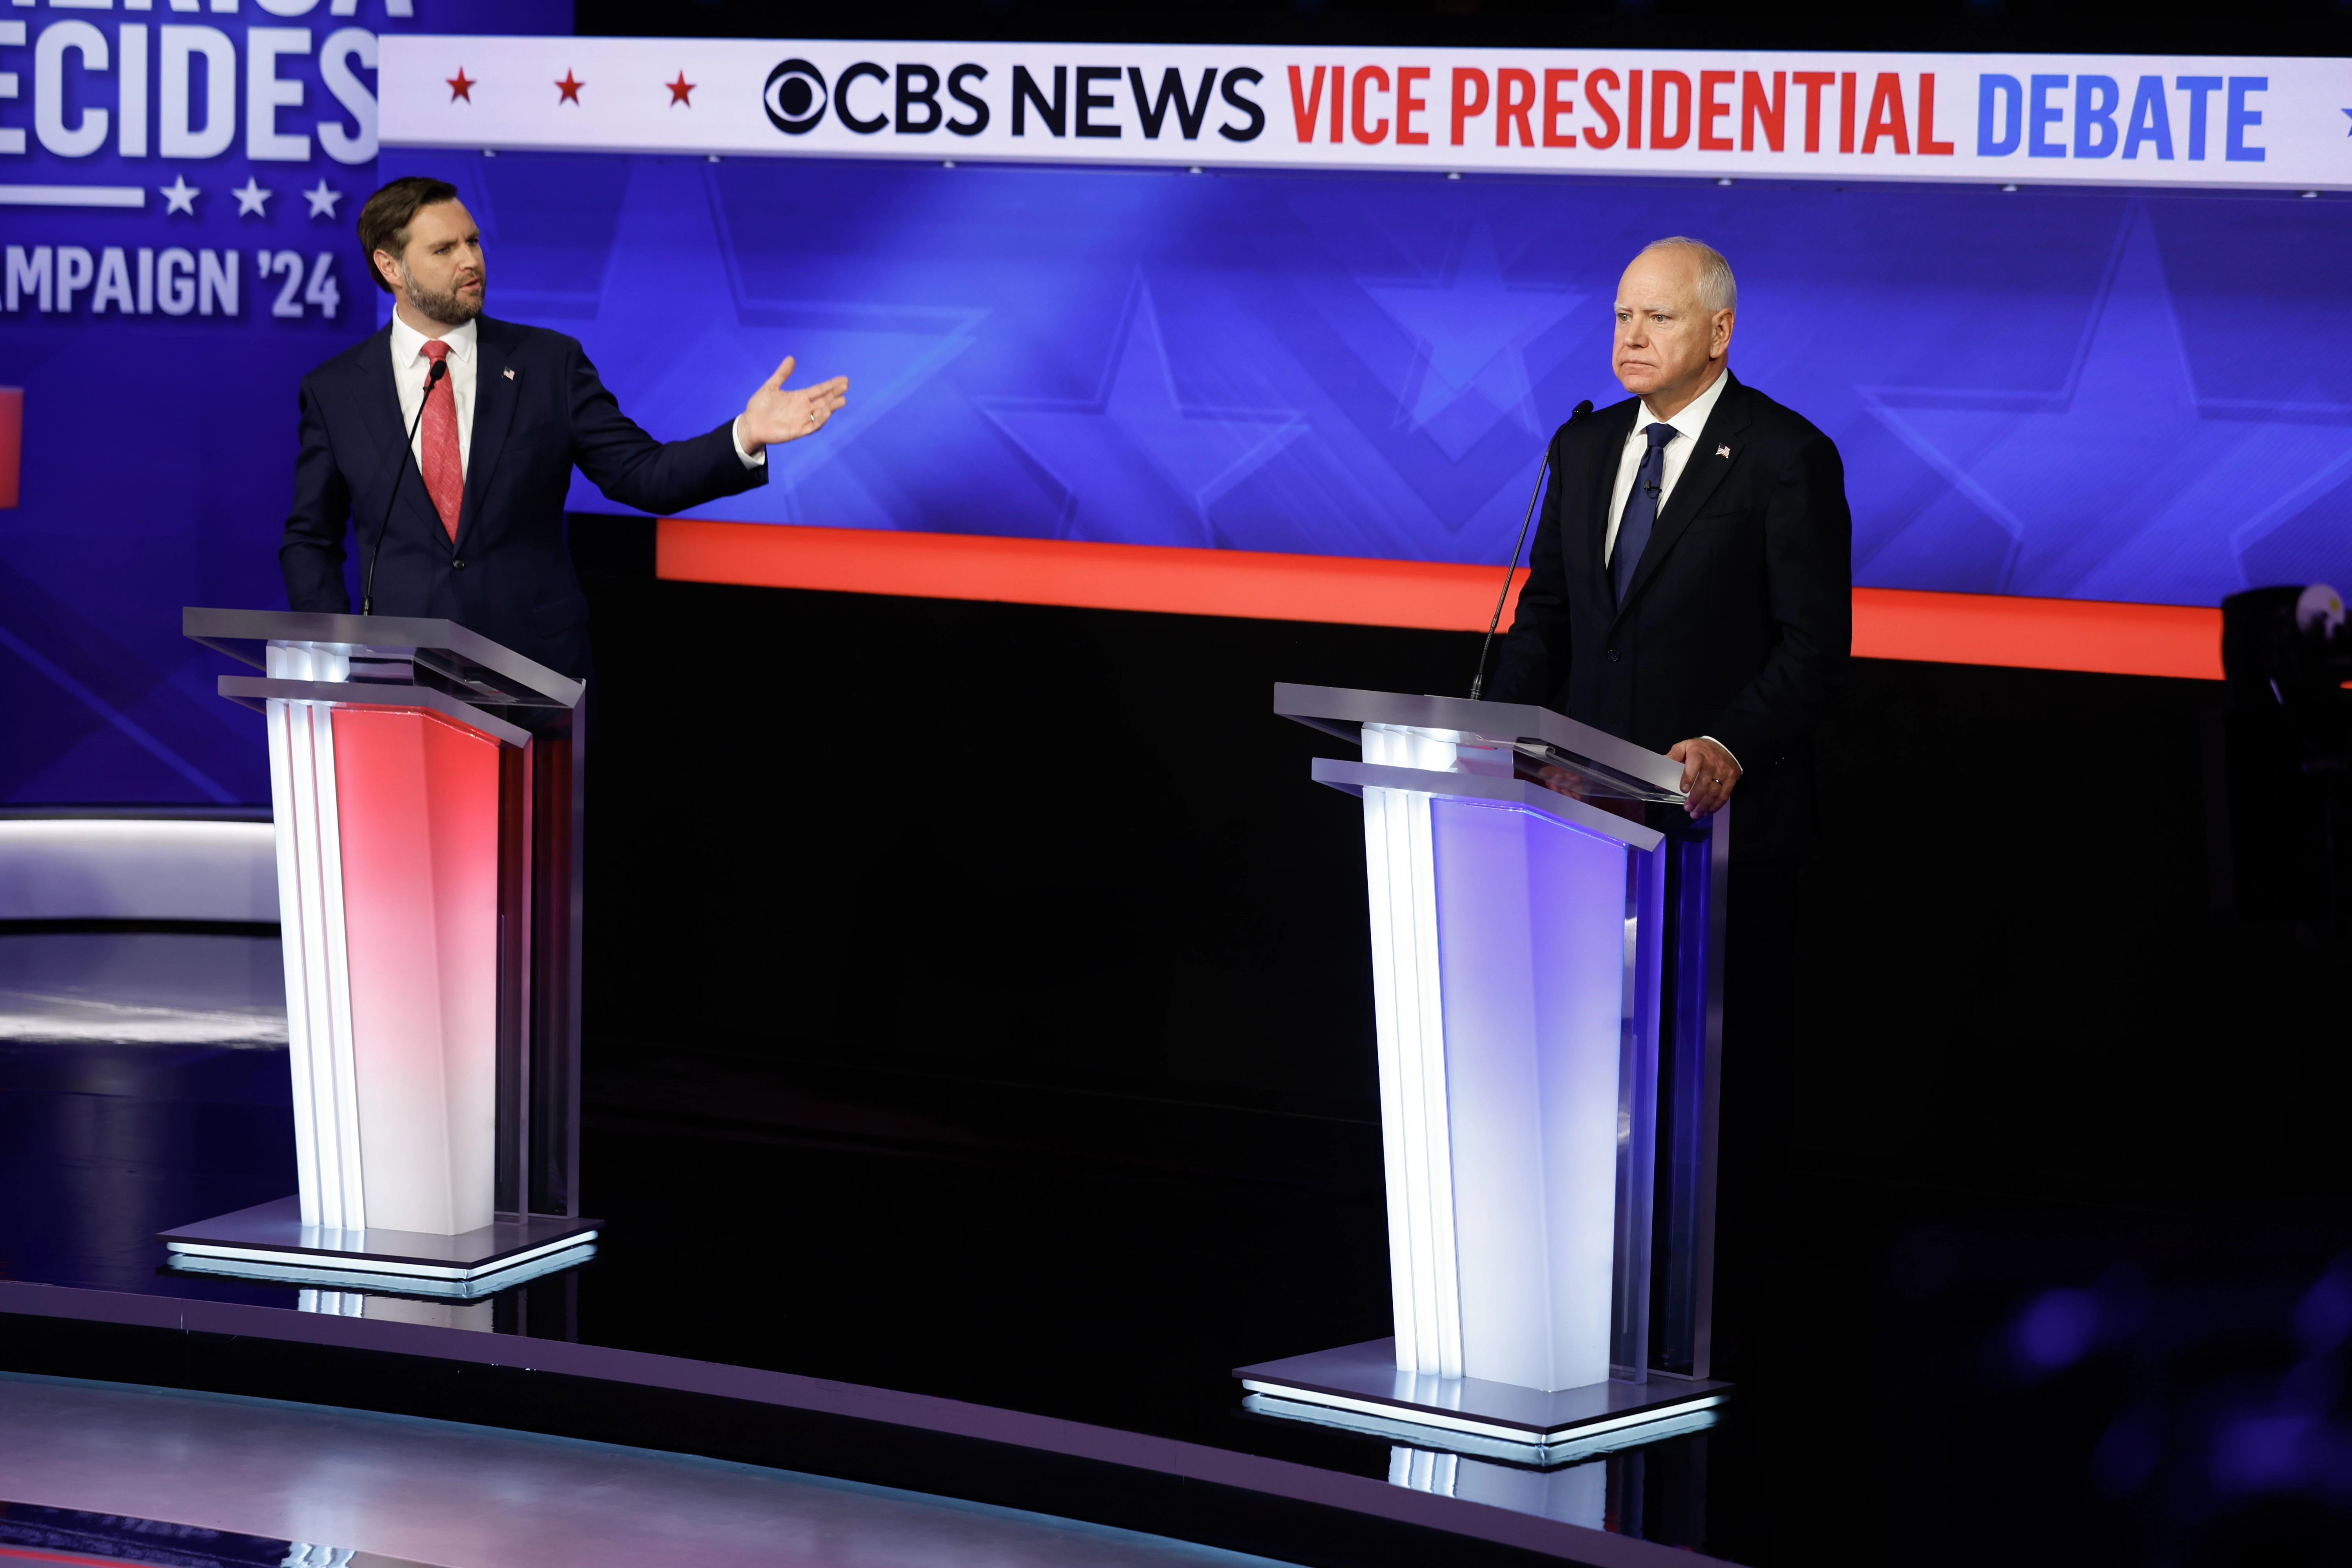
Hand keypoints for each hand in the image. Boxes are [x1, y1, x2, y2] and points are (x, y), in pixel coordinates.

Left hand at [734, 354, 848, 454]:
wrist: (750, 423)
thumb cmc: (759, 406)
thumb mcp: (771, 386)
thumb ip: (782, 374)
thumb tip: (791, 358)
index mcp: (799, 397)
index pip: (819, 390)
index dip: (830, 385)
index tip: (843, 379)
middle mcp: (803, 408)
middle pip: (824, 400)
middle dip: (835, 393)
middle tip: (846, 386)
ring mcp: (802, 420)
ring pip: (821, 413)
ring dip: (832, 406)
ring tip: (842, 399)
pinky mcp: (798, 430)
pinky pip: (813, 425)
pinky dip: (820, 419)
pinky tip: (826, 411)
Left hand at [1666, 737, 1739, 817]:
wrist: (1724, 746)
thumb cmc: (1700, 749)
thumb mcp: (1685, 747)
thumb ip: (1673, 756)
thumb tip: (1661, 769)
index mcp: (1699, 753)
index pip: (1695, 764)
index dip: (1689, 777)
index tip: (1683, 790)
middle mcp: (1713, 762)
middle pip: (1704, 782)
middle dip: (1695, 797)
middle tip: (1687, 808)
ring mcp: (1723, 771)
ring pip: (1715, 791)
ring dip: (1704, 805)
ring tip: (1695, 813)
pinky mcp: (1731, 778)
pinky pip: (1724, 795)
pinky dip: (1716, 805)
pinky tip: (1707, 811)